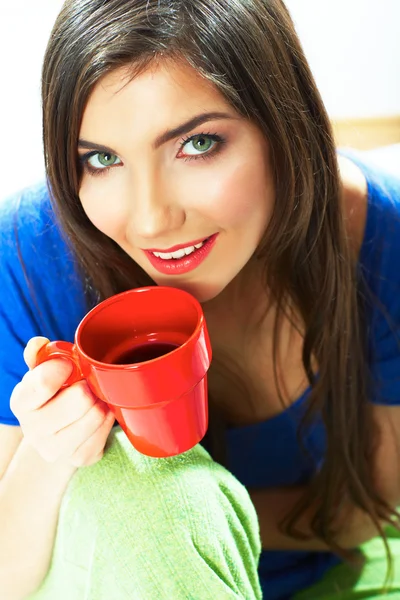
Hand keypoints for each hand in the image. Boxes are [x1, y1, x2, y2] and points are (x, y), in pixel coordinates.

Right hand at [10, 336, 115, 466]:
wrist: (56, 434)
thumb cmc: (51, 396)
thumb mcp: (41, 373)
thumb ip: (40, 355)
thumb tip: (39, 343)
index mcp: (22, 402)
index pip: (43, 383)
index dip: (63, 367)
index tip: (69, 364)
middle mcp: (34, 430)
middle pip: (80, 399)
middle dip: (88, 386)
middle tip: (86, 384)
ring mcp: (56, 449)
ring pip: (97, 414)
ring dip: (100, 401)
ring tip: (93, 398)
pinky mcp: (80, 458)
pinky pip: (106, 429)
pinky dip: (108, 417)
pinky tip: (98, 413)